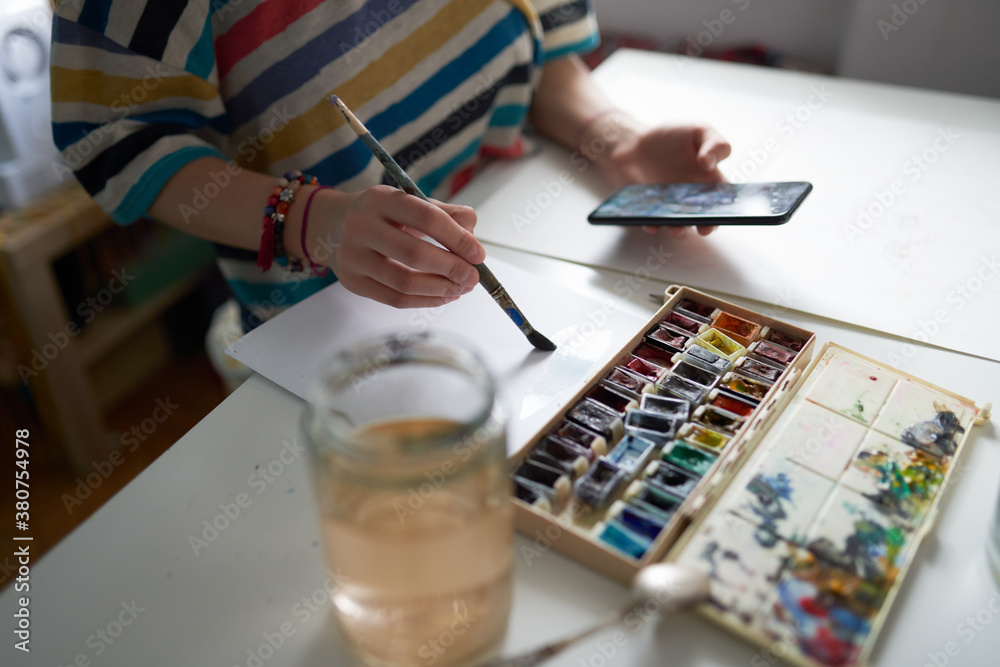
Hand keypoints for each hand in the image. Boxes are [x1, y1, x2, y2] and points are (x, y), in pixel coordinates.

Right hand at [308, 185, 484, 307]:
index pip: (427, 218)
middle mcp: (361, 225)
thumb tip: (473, 234)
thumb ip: (445, 214)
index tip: (478, 254)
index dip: (458, 238)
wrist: (332, 225)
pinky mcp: (351, 282)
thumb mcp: (410, 203)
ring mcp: (352, 256)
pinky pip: (395, 299)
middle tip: (473, 277)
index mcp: (381, 198)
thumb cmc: (383, 215)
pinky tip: (443, 296)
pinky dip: (425, 301)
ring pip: (405, 282)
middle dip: (452, 268)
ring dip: (441, 289)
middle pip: (415, 253)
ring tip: (460, 288)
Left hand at [598, 124, 730, 236]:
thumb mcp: (698, 131)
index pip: (724, 200)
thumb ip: (713, 144)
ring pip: (679, 224)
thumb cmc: (672, 137)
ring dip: (679, 229)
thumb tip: (709, 164)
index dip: (727, 209)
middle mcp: (693, 199)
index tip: (724, 214)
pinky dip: (653, 225)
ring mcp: (672, 208)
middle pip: (704, 218)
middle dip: (705, 225)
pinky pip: (653, 223)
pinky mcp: (651, 212)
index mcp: (710, 182)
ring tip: (676, 228)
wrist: (635, 143)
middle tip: (704, 227)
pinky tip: (650, 223)